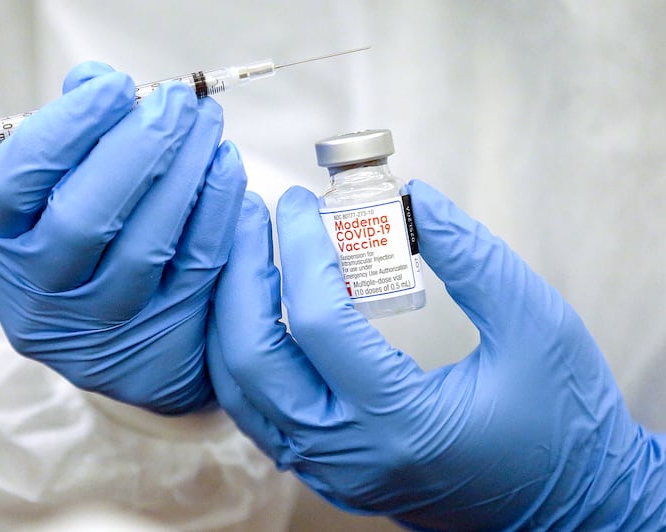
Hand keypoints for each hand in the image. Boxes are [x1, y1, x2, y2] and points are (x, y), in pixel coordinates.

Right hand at [0, 62, 246, 413]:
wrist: (122, 349)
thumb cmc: (83, 247)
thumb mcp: (54, 198)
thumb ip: (72, 139)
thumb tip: (96, 80)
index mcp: (2, 246)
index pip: (15, 182)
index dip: (65, 128)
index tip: (115, 86)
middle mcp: (42, 293)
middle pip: (84, 218)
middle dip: (139, 148)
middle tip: (178, 101)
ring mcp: (104, 321)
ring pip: (147, 244)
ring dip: (184, 172)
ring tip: (207, 122)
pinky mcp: (164, 329)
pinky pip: (196, 263)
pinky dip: (217, 208)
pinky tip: (226, 164)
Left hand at [207, 181, 664, 528]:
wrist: (571, 505)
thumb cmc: (563, 422)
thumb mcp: (537, 325)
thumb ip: (473, 258)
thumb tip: (415, 199)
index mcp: (402, 422)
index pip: (317, 321)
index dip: (299, 248)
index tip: (296, 201)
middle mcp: (349, 454)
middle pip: (251, 358)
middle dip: (240, 277)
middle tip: (253, 220)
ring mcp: (331, 471)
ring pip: (240, 391)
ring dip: (233, 315)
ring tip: (250, 256)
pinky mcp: (329, 471)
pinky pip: (257, 410)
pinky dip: (244, 353)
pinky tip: (262, 310)